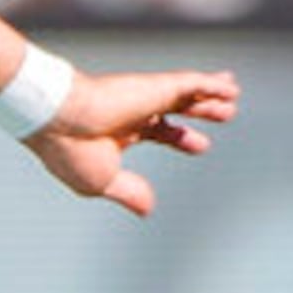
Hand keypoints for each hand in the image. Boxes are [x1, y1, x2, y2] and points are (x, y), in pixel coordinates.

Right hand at [21, 66, 239, 215]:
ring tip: (233, 96)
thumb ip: (127, 191)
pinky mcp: (155, 88)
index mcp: (120, 132)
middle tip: (224, 114)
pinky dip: (211, 85)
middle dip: (200, 111)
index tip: (200, 145)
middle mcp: (134, 111)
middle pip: (176, 108)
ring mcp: (146, 97)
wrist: (59, 119)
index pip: (157, 131)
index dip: (179, 138)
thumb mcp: (102, 181)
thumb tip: (147, 209)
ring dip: (211, 96)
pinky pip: (191, 83)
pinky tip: (229, 88)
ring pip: (187, 94)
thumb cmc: (70, 151)